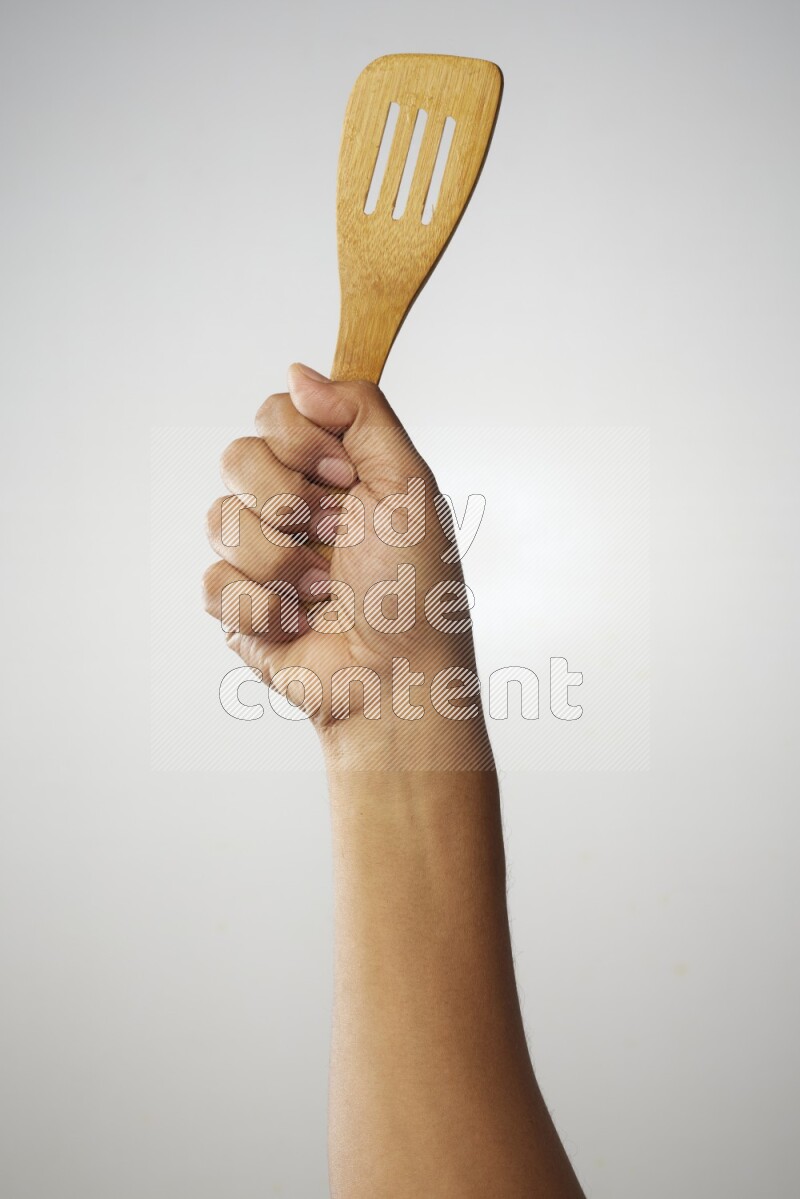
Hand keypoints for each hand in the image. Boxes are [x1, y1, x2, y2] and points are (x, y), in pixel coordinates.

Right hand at [203, 363, 492, 769]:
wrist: (397, 679)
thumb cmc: (418, 590)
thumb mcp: (409, 485)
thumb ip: (360, 414)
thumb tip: (298, 371)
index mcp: (333, 472)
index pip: (276, 412)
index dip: (301, 442)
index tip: (344, 480)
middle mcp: (292, 505)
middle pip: (236, 456)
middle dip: (287, 500)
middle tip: (332, 534)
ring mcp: (260, 555)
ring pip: (218, 519)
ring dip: (279, 561)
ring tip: (323, 591)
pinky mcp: (238, 606)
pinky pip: (212, 583)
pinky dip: (261, 607)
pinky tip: (297, 623)